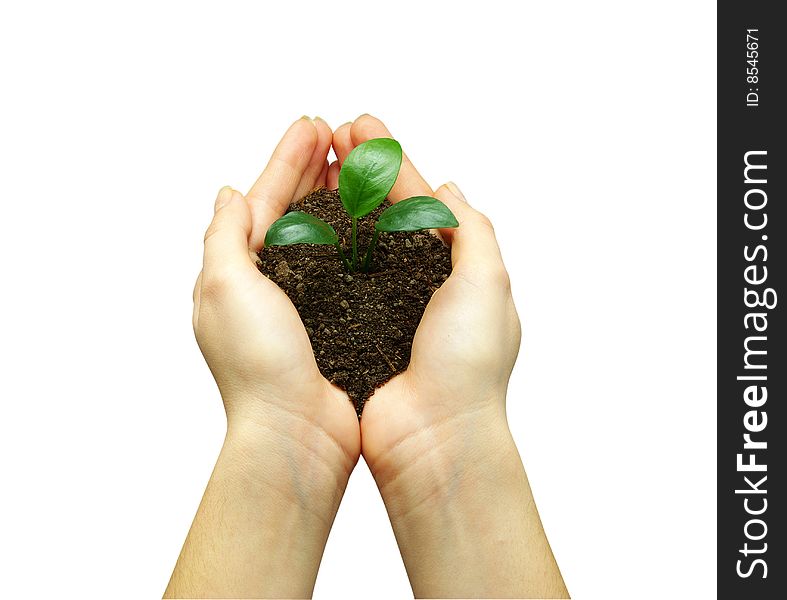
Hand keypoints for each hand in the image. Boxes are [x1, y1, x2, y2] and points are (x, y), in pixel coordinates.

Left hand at [195, 117, 358, 462]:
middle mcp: (269, 284)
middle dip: (313, 170)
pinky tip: (377, 222)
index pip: (263, 199)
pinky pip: (348, 268)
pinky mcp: (336, 321)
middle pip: (293, 211)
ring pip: (323, 235)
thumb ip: (225, 236)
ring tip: (359, 166)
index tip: (313, 126)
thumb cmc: (258, 365)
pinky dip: (359, 239)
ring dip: (339, 198)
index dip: (287, 159)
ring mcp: (304, 303)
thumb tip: (227, 193)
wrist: (297, 432)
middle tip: (339, 134)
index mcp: (237, 270)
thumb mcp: (224, 288)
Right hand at [330, 115, 567, 597]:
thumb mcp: (489, 283)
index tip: (360, 126)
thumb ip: (472, 231)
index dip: (389, 160)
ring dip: (337, 199)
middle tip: (332, 133)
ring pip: (356, 239)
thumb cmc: (467, 364)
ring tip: (314, 164)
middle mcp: (418, 282)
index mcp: (455, 266)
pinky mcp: (354, 329)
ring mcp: (383, 305)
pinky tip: (301, 223)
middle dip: (360, 169)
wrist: (434, 437)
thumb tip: (451, 188)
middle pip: (384, 211)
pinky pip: (336, 279)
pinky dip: (321, 248)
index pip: (418, 198)